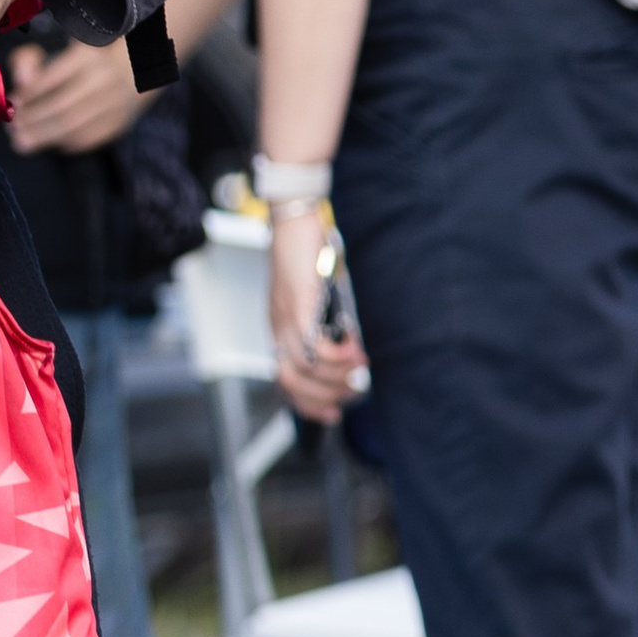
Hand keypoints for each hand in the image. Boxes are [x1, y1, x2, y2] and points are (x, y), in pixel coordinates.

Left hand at [5, 35, 139, 154]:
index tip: (13, 103)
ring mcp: (114, 103)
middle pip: (61, 106)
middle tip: (13, 129)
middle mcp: (104, 78)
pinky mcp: (119, 123)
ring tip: (22, 141)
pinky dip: (64, 143)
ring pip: (73, 126)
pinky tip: (48, 143)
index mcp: (87, 55)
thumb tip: (20, 80)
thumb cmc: (84, 65)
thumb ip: (30, 61)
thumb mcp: (58, 52)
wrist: (132, 74)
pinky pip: (87, 139)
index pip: (51, 77)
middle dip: (33, 120)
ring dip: (43, 136)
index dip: (29, 93)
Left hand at [265, 205, 368, 427]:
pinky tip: (354, 348)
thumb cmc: (305, 254)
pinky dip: (337, 356)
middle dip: (324, 396)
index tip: (331, 413)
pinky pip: (315, 347)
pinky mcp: (299, 307)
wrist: (294, 222)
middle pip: (291, 382)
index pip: (283, 380)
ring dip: (336, 377)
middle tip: (352, 391)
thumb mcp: (313, 296)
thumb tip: (348, 346)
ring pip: (305, 369)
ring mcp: (286, 318)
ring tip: (359, 369)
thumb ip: (322, 322)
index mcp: (279, 329)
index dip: (306, 403)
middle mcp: (278, 328)